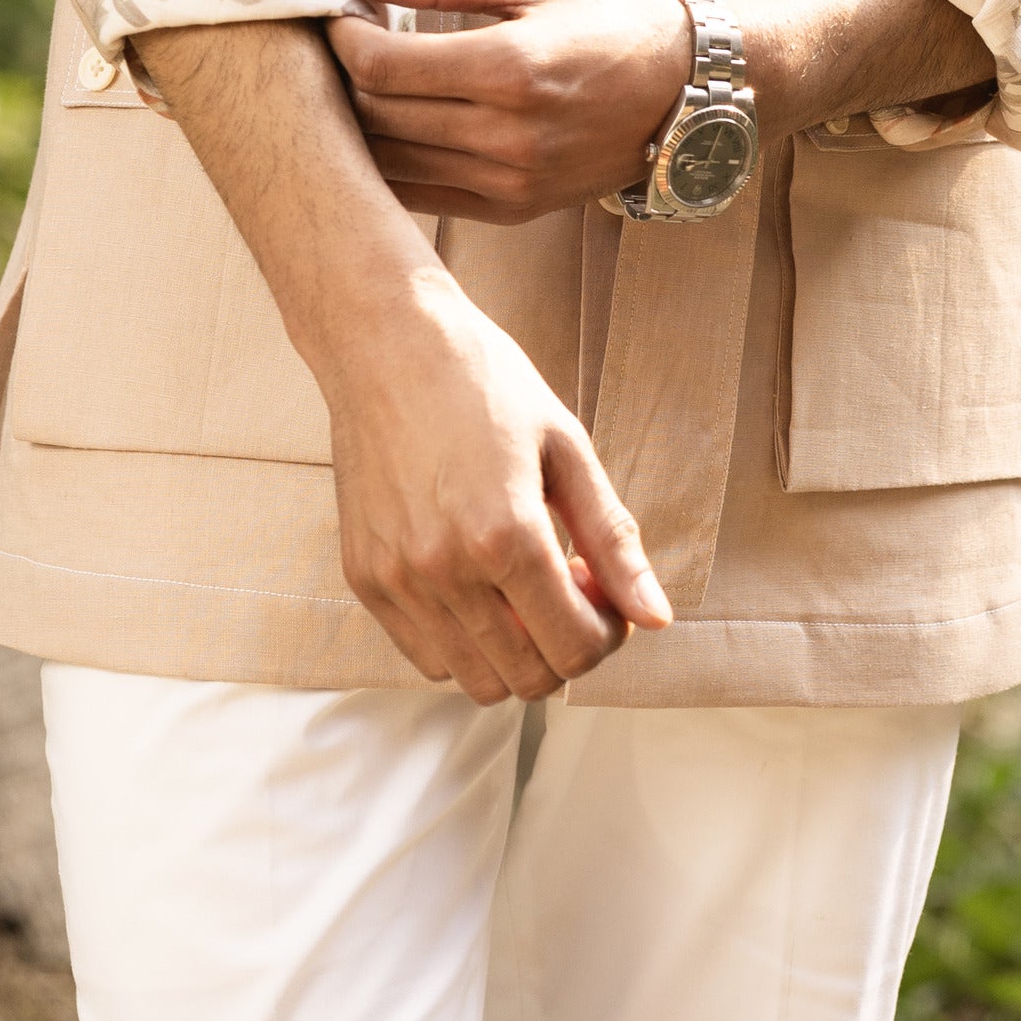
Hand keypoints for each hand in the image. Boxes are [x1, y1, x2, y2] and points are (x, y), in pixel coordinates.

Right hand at [321, 256, 672, 699]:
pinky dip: (463, 644)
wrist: (387, 340)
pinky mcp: (364, 578)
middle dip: (567, 648)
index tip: (604, 592)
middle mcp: (446, 570)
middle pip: (529, 678)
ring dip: (515, 654)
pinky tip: (477, 586)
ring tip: (522, 587)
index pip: (575, 649)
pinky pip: (425, 655)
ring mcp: (399, 579)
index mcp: (506, 535)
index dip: (607, 635)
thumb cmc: (481, 380)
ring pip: (475, 680)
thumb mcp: (566, 447)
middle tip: (570, 588)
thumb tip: (656, 616)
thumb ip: (613, 540)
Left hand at [332, 0, 695, 222]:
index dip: (342, 39)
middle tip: (343, 43)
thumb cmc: (610, 20)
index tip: (338, 15)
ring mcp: (509, 182)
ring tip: (365, 82)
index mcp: (510, 68)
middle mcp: (507, 136)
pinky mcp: (512, 210)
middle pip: (379, 116)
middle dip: (345, 76)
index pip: (383, 68)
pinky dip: (394, 163)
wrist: (684, 88)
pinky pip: (422, 196)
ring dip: (363, 123)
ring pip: (391, 164)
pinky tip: (396, 125)